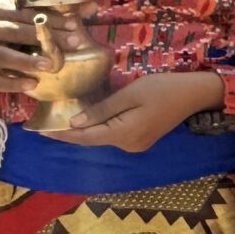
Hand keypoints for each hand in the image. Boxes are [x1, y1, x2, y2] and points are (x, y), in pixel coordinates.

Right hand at [0, 0, 64, 95]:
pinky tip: (32, 84)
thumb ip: (51, 14)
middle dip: (44, 37)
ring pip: (2, 57)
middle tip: (72, 42)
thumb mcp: (22, 18)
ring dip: (26, 61)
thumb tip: (91, 7)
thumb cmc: (9, 32)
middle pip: (14, 33)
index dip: (49, 19)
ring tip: (49, 65)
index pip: (24, 13)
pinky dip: (13, 84)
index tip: (73, 25)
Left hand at [53, 71, 225, 149]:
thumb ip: (102, 109)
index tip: (39, 130)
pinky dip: (98, 128)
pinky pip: (113, 135)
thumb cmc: (164, 88)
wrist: (195, 94)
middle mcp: (128, 145)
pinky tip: (88, 118)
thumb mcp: (130, 94)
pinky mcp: (141, 139)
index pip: (84, 136)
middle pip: (92, 139)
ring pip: (102, 137)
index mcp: (123, 133)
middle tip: (46, 123)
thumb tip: (75, 123)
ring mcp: (136, 144)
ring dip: (84, 129)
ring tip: (62, 118)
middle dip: (69, 132)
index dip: (61, 134)